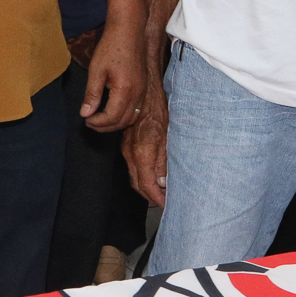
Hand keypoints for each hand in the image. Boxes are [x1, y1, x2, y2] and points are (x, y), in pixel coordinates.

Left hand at [78, 21, 143, 134]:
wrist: (129, 30)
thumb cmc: (111, 46)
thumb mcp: (96, 70)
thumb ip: (91, 94)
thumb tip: (85, 114)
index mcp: (125, 90)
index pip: (111, 118)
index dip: (97, 123)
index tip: (85, 119)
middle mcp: (138, 94)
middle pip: (123, 122)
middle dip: (105, 126)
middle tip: (89, 121)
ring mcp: (143, 91)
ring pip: (132, 118)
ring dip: (115, 123)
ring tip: (99, 118)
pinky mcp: (144, 87)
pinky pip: (136, 109)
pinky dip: (124, 116)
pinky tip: (112, 110)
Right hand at [125, 84, 168, 207]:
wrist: (146, 91)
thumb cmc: (160, 111)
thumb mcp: (168, 137)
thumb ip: (164, 161)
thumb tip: (164, 182)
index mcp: (143, 152)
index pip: (146, 184)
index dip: (156, 198)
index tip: (166, 204)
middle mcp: (131, 153)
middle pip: (137, 184)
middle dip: (150, 196)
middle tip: (164, 202)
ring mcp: (127, 148)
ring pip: (133, 176)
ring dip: (145, 187)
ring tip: (160, 193)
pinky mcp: (126, 144)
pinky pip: (132, 166)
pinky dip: (141, 176)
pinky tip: (152, 176)